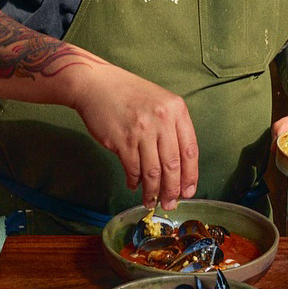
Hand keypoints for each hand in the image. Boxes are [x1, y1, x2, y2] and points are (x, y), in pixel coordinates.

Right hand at [71, 65, 198, 210]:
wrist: (97, 84)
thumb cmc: (129, 95)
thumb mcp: (160, 102)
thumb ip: (172, 128)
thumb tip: (177, 167)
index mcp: (176, 110)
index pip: (190, 150)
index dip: (190, 175)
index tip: (188, 191)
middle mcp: (162, 120)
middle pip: (173, 165)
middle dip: (173, 190)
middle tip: (171, 204)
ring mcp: (142, 130)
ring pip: (153, 171)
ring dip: (153, 191)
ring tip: (151, 201)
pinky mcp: (122, 140)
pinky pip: (133, 169)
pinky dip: (135, 181)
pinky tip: (134, 184)